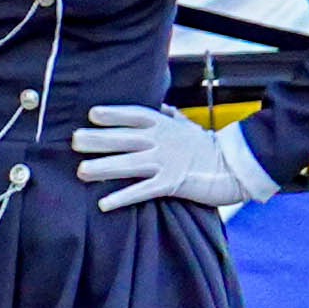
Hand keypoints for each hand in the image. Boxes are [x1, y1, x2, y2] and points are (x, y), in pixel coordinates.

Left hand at [71, 102, 275, 214]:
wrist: (234, 167)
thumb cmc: (207, 146)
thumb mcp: (187, 125)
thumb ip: (170, 115)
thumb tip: (159, 104)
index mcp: (164, 124)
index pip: (134, 114)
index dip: (113, 113)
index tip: (92, 114)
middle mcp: (162, 141)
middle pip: (125, 138)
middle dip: (98, 139)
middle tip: (73, 141)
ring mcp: (166, 162)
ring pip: (129, 164)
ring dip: (103, 168)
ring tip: (81, 171)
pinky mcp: (172, 184)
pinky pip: (142, 191)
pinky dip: (122, 197)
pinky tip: (103, 203)